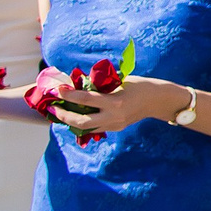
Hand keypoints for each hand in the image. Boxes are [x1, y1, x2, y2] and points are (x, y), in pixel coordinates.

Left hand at [48, 74, 188, 139]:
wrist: (157, 100)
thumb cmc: (139, 85)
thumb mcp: (119, 82)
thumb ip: (100, 85)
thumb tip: (79, 84)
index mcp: (115, 102)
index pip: (86, 100)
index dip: (69, 95)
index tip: (58, 90)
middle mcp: (113, 116)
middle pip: (81, 122)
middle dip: (64, 116)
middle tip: (53, 108)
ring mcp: (115, 124)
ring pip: (86, 128)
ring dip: (70, 121)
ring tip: (60, 113)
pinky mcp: (116, 128)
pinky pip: (95, 128)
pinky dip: (83, 123)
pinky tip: (75, 116)